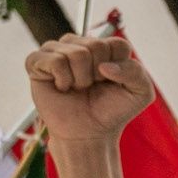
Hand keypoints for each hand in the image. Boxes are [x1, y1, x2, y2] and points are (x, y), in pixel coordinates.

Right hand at [26, 35, 154, 146]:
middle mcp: (79, 44)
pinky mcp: (37, 61)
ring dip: (81, 79)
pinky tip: (62, 87)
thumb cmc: (112, 111)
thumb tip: (105, 66)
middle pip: (96, 46)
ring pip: (75, 53)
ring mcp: (56, 50)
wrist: (88, 133)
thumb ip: (136, 72)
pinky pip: (54, 60)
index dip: (119, 68)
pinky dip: (62, 79)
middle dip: (98, 74)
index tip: (113, 83)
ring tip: (77, 88)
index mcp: (105, 48)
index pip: (118, 44)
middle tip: (93, 86)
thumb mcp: (140, 93)